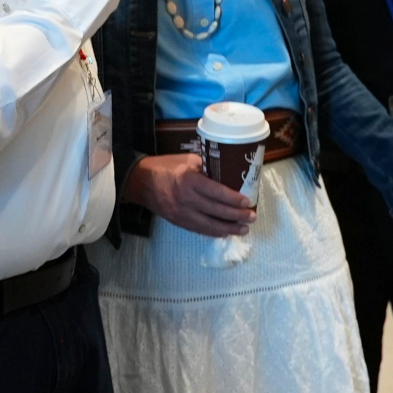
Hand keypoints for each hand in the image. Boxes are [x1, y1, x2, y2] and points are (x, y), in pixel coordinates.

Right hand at [124, 154, 255, 237]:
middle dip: (236, 216)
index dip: (233, 199)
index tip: (247, 202)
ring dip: (229, 228)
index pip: (216, 192)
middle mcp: (186, 199)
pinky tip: (226, 232)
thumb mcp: (186, 160)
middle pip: (216, 210)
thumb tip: (226, 170)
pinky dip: (214, 232)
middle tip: (252, 218)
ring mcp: (182, 213)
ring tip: (244, 230)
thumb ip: (206, 165)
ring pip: (209, 225)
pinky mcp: (178, 222)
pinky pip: (199, 230)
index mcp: (189, 180)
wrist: (140, 182)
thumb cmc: (165, 167)